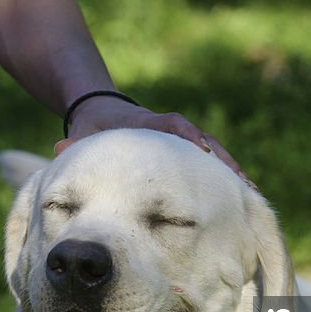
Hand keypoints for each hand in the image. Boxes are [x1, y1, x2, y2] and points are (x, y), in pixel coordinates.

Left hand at [54, 96, 254, 187]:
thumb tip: (60, 148)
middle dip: (224, 161)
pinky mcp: (185, 155)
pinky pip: (209, 167)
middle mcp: (173, 131)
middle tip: (242, 183)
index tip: (202, 150)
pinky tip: (241, 199)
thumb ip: (76, 142)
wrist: (102, 113)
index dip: (191, 137)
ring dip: (231, 173)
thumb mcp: (86, 133)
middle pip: (207, 143)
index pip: (176, 126)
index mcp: (152, 123)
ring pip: (214, 157)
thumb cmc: (96, 128)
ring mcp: (183, 143)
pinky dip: (224, 179)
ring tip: (251, 195)